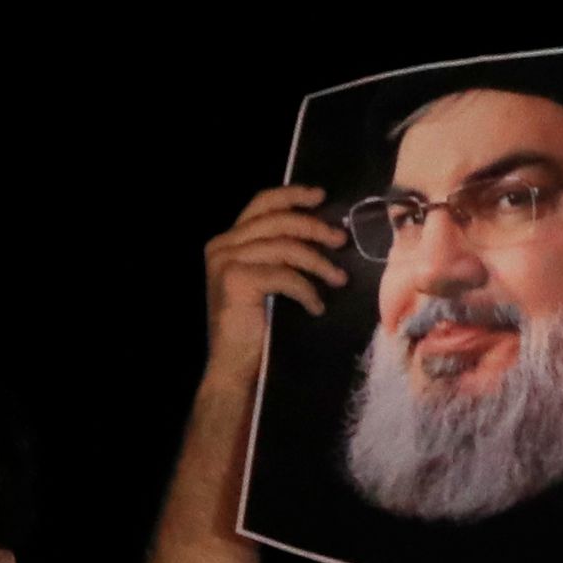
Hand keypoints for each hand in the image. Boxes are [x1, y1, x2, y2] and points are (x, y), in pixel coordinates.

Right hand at [202, 183, 347, 375]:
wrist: (233, 367)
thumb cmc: (254, 328)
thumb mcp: (265, 280)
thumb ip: (276, 251)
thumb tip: (322, 228)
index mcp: (226, 242)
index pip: (262, 204)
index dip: (292, 195)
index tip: (321, 197)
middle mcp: (221, 247)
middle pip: (278, 221)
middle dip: (315, 228)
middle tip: (341, 241)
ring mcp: (225, 262)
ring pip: (285, 247)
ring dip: (318, 263)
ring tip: (338, 279)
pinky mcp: (235, 280)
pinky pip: (284, 275)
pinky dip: (306, 290)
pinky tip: (316, 307)